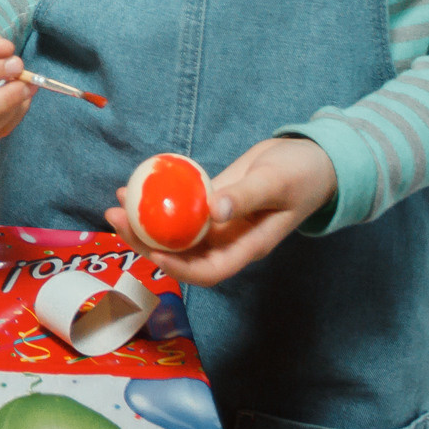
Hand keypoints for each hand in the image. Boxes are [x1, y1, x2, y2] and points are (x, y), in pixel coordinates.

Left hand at [105, 137, 336, 286]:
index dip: (179, 267)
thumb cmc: (302, 174)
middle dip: (146, 242)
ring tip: (116, 205)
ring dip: (144, 223)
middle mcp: (228, 240)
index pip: (208, 270)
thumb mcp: (276, 183)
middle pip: (181, 254)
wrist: (311, 158)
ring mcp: (218, 223)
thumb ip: (246, 197)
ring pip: (175, 232)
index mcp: (247, 246)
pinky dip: (157, 202)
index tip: (153, 250)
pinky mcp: (211, 202)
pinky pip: (179, 208)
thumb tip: (213, 212)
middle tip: (116, 219)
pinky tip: (133, 187)